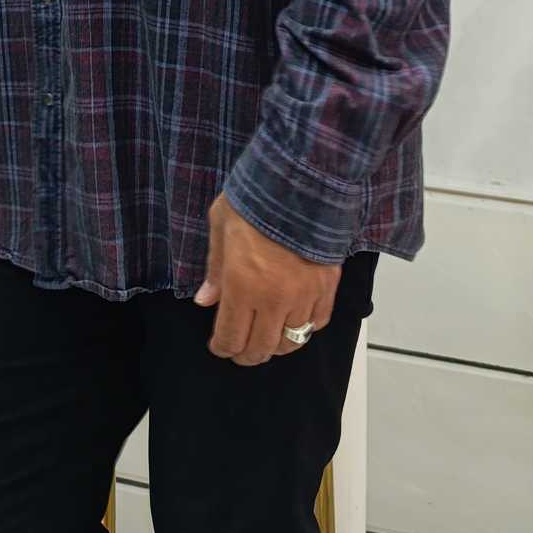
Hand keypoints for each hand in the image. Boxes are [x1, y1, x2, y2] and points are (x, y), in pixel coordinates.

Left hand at [193, 193, 339, 366]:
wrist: (302, 178)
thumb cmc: (254, 198)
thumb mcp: (221, 224)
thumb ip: (214, 268)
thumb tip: (204, 302)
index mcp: (243, 285)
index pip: (231, 337)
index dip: (222, 348)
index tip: (218, 345)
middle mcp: (274, 299)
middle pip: (261, 349)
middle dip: (246, 354)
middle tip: (239, 349)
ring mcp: (305, 296)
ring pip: (291, 342)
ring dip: (276, 345)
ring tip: (267, 337)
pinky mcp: (328, 286)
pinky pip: (317, 322)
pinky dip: (305, 327)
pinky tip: (295, 319)